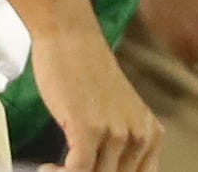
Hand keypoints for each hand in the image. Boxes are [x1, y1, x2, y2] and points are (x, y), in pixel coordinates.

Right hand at [28, 25, 162, 171]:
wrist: (74, 39)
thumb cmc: (89, 77)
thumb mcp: (116, 116)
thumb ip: (120, 146)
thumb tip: (109, 168)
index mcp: (151, 133)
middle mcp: (140, 134)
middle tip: (68, 170)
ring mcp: (116, 131)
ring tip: (55, 170)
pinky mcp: (90, 128)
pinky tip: (46, 168)